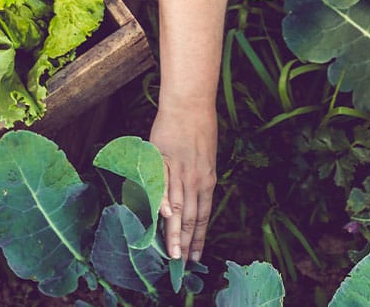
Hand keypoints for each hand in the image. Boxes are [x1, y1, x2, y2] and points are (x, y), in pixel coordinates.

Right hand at [149, 104, 216, 262]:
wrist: (189, 104)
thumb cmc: (198, 128)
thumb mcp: (206, 157)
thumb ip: (200, 179)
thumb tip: (194, 200)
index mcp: (207, 179)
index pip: (204, 215)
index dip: (200, 237)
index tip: (196, 256)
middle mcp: (196, 179)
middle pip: (191, 217)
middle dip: (186, 243)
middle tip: (182, 264)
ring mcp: (180, 170)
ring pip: (177, 207)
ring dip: (174, 232)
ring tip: (171, 253)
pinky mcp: (164, 160)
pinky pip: (161, 185)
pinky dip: (162, 201)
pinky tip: (162, 218)